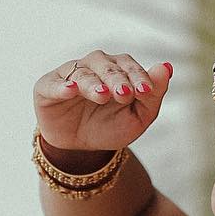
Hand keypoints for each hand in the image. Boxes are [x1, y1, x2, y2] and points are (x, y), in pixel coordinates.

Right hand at [33, 50, 172, 155]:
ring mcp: (69, 75)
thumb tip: (167, 67)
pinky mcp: (48, 87)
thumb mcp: (137, 118)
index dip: (137, 76)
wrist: (81, 150)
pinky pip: (54, 83)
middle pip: (106, 66)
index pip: (128, 65)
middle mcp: (93, 66)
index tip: (146, 91)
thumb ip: (153, 95)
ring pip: (82, 72)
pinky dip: (62, 86)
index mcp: (116, 70)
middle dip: (117, 79)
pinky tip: (71, 90)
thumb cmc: (110, 128)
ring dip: (94, 83)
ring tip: (103, 96)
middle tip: (125, 94)